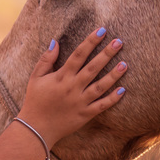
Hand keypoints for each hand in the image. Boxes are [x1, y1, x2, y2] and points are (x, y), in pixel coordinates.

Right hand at [17, 28, 125, 146]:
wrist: (36, 128)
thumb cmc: (35, 100)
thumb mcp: (35, 78)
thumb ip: (46, 60)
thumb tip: (55, 41)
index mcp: (61, 77)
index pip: (78, 55)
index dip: (90, 42)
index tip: (102, 31)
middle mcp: (72, 87)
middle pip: (93, 68)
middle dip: (106, 54)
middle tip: (119, 42)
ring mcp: (80, 102)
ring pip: (100, 86)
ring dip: (113, 75)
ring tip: (125, 64)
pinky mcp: (85, 114)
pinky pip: (101, 106)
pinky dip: (112, 99)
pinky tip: (123, 90)